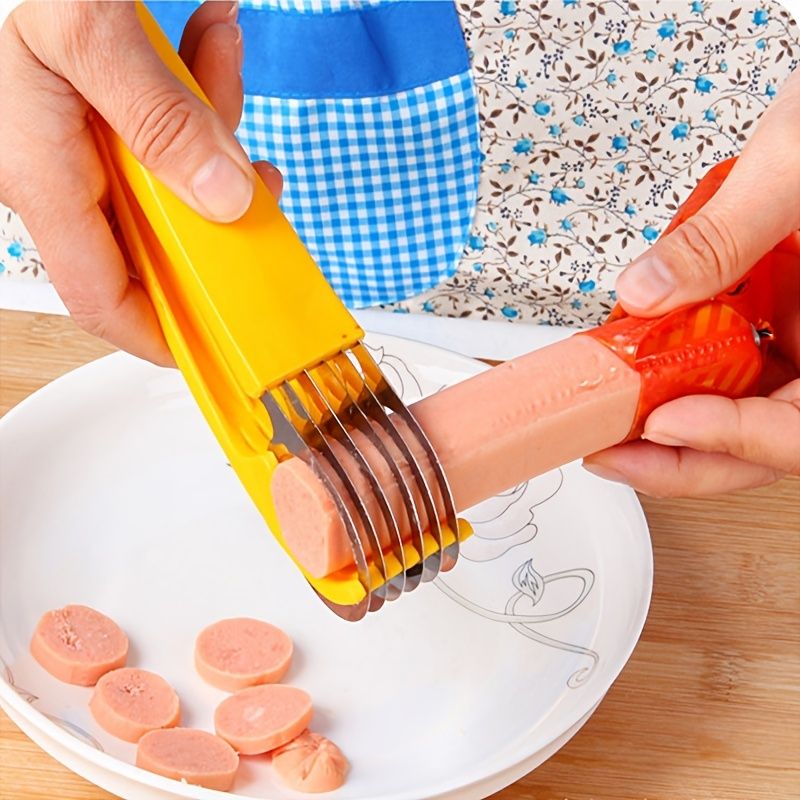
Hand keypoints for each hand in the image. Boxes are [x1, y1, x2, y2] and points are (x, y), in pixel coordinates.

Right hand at [0, 1, 281, 364]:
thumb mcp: (91, 34)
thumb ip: (158, 118)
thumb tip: (224, 199)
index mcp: (43, 176)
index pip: (102, 295)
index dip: (163, 331)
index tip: (224, 339)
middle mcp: (62, 175)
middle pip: (159, 239)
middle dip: (219, 210)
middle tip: (257, 175)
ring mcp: (84, 149)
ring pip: (173, 182)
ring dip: (214, 128)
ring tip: (219, 49)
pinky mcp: (106, 120)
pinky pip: (164, 132)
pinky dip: (199, 93)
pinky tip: (209, 39)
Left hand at [584, 69, 799, 496]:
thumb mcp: (791, 169)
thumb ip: (722, 237)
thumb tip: (644, 292)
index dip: (733, 438)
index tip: (664, 425)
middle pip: (761, 437)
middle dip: (681, 454)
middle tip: (608, 452)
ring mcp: (795, 340)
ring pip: (736, 411)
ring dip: (669, 424)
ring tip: (606, 421)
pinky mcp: (767, 321)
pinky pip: (719, 367)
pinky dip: (670, 376)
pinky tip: (629, 372)